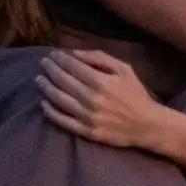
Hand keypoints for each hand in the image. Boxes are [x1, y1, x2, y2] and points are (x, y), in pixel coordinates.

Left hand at [36, 48, 166, 151]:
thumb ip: (100, 58)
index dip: (60, 59)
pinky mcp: (86, 131)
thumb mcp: (124, 69)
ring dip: (46, 87)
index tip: (52, 54)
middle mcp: (92, 99)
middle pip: (63, 81)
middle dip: (50, 69)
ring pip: (59, 100)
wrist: (147, 125)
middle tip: (43, 63)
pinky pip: (62, 121)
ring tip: (39, 79)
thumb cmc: (135, 94)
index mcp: (101, 82)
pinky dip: (50, 111)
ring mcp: (88, 117)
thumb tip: (74, 53)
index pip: (72, 67)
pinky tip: (44, 103)